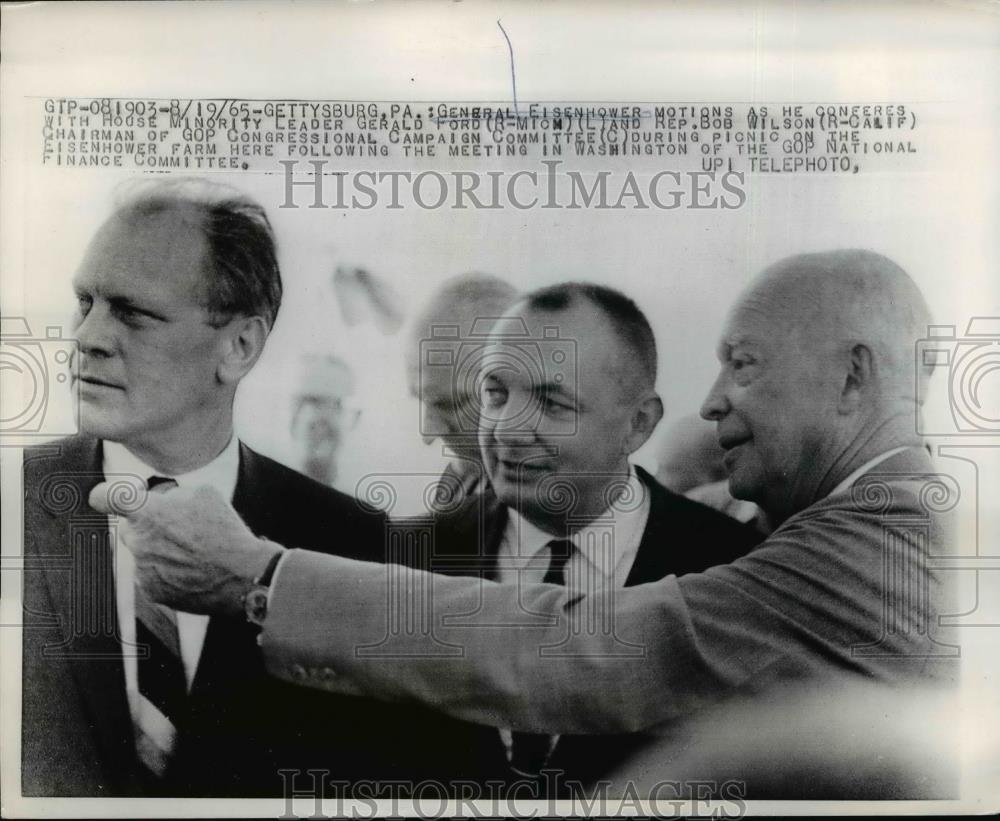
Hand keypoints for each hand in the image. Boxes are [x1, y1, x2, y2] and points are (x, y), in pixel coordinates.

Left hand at [89, 481, 282, 616]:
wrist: (241, 575)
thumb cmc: (224, 532)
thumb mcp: (204, 493)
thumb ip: (172, 493)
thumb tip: (161, 499)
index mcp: (146, 513)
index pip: (105, 498)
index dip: (105, 495)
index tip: (108, 498)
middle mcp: (137, 542)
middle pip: (131, 530)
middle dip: (149, 528)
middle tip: (179, 529)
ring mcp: (142, 570)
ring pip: (144, 555)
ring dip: (161, 552)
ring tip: (193, 554)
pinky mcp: (152, 593)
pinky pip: (153, 577)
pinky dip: (168, 574)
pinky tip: (192, 571)